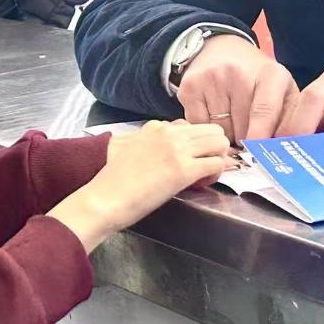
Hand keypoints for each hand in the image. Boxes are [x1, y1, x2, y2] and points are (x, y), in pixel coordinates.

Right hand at [48, 120, 232, 251]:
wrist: (104, 198)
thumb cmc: (111, 180)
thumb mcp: (127, 149)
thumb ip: (146, 143)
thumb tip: (159, 152)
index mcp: (155, 127)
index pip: (189, 126)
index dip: (195, 143)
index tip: (189, 159)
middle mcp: (168, 133)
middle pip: (211, 129)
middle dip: (214, 148)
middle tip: (204, 168)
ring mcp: (177, 150)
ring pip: (219, 143)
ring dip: (218, 159)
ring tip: (205, 176)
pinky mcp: (183, 170)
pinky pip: (217, 164)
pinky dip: (217, 174)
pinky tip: (203, 184)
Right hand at [177, 35, 298, 141]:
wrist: (221, 50)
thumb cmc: (257, 78)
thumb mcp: (282, 90)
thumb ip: (290, 119)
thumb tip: (288, 152)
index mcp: (270, 74)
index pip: (264, 112)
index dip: (261, 138)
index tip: (259, 157)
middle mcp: (238, 72)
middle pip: (241, 128)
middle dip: (246, 142)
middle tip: (249, 139)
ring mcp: (211, 79)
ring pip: (220, 131)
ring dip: (227, 136)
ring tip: (232, 122)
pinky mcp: (190, 87)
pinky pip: (199, 126)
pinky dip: (207, 129)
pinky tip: (214, 116)